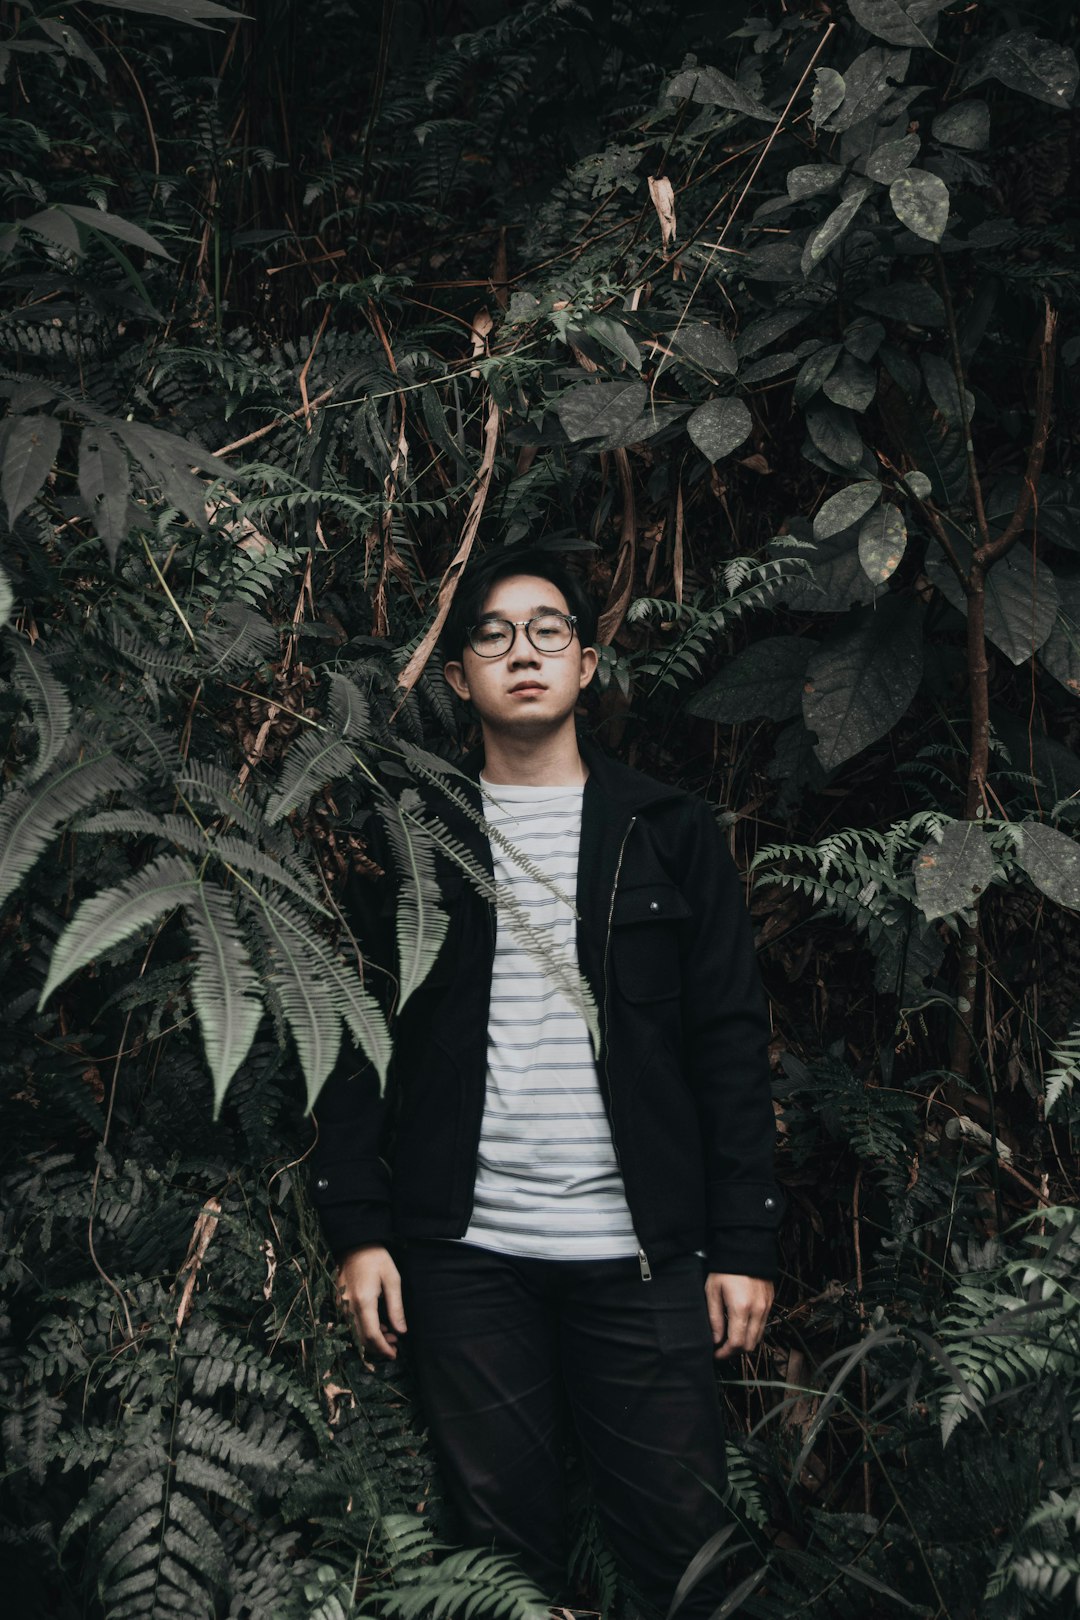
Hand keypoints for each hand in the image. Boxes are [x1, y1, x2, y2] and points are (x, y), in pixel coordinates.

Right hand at [337, 1244, 406, 1359]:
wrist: (354, 1242)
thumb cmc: (376, 1258)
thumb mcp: (392, 1280)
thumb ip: (396, 1307)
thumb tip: (401, 1331)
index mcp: (363, 1301)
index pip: (371, 1335)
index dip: (383, 1348)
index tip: (394, 1354)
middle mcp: (348, 1306)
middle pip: (361, 1338)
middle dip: (378, 1346)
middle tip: (395, 1345)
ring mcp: (341, 1304)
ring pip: (354, 1332)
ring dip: (371, 1338)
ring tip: (390, 1334)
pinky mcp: (338, 1300)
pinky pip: (350, 1322)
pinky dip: (363, 1328)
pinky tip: (378, 1323)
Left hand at [705, 1272, 772, 1359]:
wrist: (745, 1248)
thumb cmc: (725, 1269)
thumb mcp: (712, 1291)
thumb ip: (714, 1318)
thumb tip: (715, 1340)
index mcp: (741, 1308)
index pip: (736, 1343)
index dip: (725, 1353)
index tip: (716, 1354)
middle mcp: (758, 1310)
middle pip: (749, 1345)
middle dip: (735, 1352)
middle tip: (721, 1349)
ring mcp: (766, 1306)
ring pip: (758, 1337)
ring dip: (744, 1343)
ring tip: (730, 1339)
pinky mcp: (770, 1302)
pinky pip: (763, 1325)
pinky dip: (752, 1331)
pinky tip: (740, 1325)